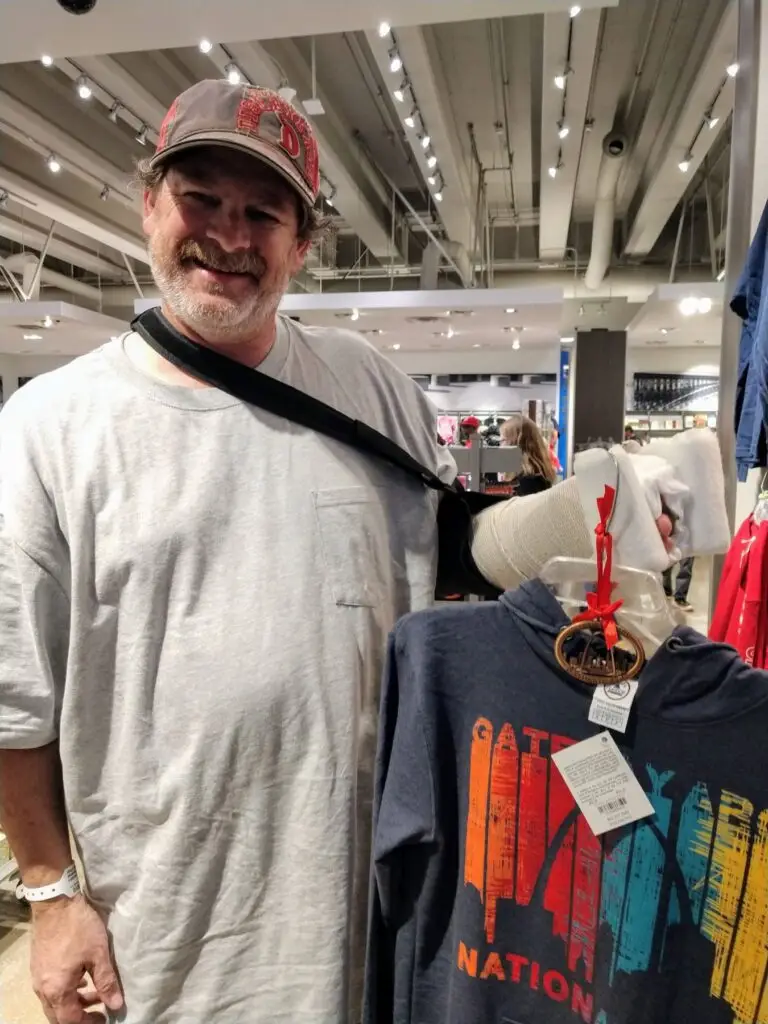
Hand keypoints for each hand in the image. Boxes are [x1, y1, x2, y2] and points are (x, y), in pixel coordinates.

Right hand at [30, 895, 123, 1023]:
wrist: (55, 902)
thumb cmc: (78, 928)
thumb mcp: (98, 954)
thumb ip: (106, 982)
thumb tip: (115, 1005)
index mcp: (57, 989)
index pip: (70, 1020)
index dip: (88, 1022)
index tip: (104, 1017)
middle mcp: (43, 988)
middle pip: (58, 1015)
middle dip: (78, 1015)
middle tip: (98, 1009)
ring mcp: (38, 976)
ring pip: (54, 1001)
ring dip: (73, 1001)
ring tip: (94, 991)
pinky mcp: (38, 964)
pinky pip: (50, 988)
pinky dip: (66, 989)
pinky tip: (81, 977)